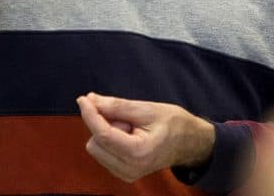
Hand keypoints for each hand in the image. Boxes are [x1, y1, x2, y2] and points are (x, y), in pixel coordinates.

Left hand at [76, 92, 215, 182]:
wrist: (189, 143)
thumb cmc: (174, 123)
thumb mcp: (147, 109)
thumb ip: (117, 106)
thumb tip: (90, 100)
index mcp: (138, 153)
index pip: (103, 134)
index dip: (90, 114)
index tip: (84, 98)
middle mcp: (130, 169)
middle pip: (95, 142)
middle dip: (104, 124)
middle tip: (128, 118)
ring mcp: (126, 174)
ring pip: (96, 148)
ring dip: (107, 132)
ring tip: (131, 127)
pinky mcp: (123, 174)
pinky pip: (102, 153)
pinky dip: (109, 140)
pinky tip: (128, 136)